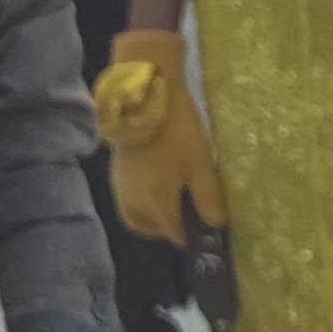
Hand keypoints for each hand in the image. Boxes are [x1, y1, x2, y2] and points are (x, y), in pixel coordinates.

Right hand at [93, 33, 228, 248]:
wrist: (143, 97)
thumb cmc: (175, 131)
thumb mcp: (200, 163)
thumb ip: (208, 198)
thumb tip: (216, 225)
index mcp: (157, 205)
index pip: (175, 234)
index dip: (192, 233)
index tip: (206, 223)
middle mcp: (134, 204)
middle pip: (153, 229)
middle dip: (170, 226)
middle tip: (188, 212)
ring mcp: (121, 189)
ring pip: (138, 217)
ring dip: (154, 216)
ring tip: (171, 200)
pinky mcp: (116, 174)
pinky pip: (130, 199)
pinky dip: (143, 201)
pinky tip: (155, 184)